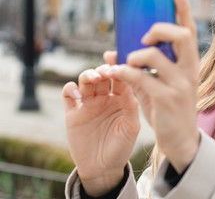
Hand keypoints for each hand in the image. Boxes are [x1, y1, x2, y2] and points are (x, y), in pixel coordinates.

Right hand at [62, 53, 139, 196]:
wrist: (103, 169)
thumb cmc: (122, 148)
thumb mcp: (131, 127)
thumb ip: (131, 106)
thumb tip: (131, 84)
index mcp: (121, 98)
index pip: (120, 77)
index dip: (119, 67)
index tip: (120, 60)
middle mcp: (104, 98)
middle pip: (102, 75)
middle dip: (104, 68)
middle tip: (106, 70)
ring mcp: (88, 104)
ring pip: (86, 81)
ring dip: (89, 75)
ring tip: (94, 78)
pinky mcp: (73, 113)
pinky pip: (67, 95)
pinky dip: (70, 89)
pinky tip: (78, 94)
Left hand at [111, 0, 200, 172]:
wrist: (180, 141)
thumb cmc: (167, 109)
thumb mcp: (158, 85)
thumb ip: (142, 68)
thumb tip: (113, 52)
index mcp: (189, 64)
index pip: (190, 31)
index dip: (184, 11)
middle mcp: (189, 71)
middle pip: (182, 36)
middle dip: (160, 28)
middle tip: (144, 37)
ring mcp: (181, 85)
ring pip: (157, 55)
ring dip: (135, 54)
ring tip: (128, 62)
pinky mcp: (168, 99)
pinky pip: (142, 77)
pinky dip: (124, 72)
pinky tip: (115, 72)